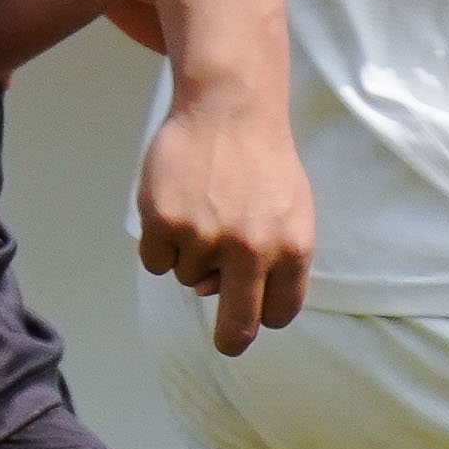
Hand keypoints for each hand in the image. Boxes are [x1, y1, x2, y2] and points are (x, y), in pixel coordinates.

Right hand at [135, 91, 313, 352]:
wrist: (229, 106)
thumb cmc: (261, 158)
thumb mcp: (291, 207)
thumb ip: (277, 255)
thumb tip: (237, 297)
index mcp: (292, 248)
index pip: (280, 312)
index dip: (264, 316)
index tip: (254, 315)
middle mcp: (251, 249)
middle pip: (238, 327)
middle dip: (231, 341)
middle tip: (225, 342)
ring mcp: (205, 237)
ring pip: (189, 280)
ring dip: (190, 255)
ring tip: (201, 208)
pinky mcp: (165, 222)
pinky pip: (156, 261)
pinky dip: (160, 242)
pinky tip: (174, 206)